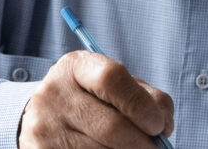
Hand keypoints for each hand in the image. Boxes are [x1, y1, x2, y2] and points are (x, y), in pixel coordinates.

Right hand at [18, 51, 173, 148]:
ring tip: (129, 148)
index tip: (158, 125)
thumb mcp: (113, 88)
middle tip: (155, 148)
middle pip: (112, 126)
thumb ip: (144, 97)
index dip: (141, 104)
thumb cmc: (92, 101)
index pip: (111, 78)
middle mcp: (54, 94)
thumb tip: (163, 128)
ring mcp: (45, 126)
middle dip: (142, 142)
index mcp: (75, 66)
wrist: (45, 120)